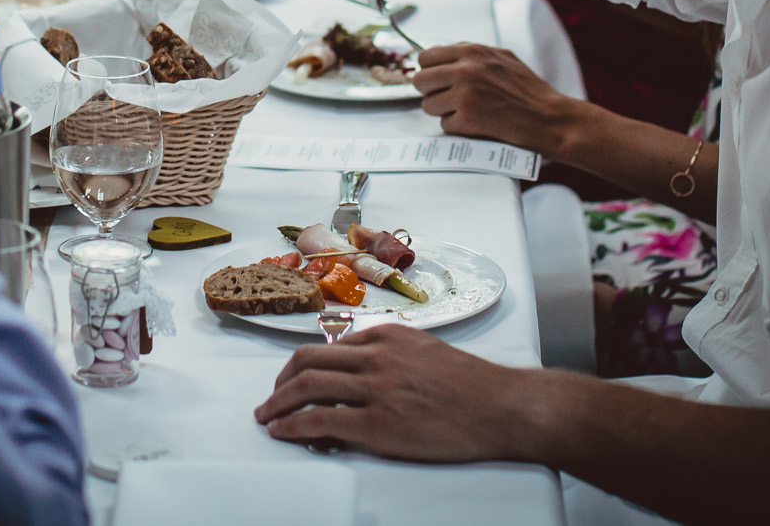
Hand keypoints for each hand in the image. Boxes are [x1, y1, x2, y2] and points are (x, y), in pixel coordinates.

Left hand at [255, 325, 547, 462]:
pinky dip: (292, 425)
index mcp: (387, 337)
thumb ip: (393, 352)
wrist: (502, 407)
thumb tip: (364, 364)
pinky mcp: (377, 423)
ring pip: (306, 386)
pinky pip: (320, 420)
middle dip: (281, 379)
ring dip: (277, 402)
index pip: (330, 346)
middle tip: (272, 397)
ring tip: (267, 416)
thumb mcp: (428, 350)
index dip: (304, 363)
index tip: (294, 377)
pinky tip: (282, 432)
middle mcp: (376, 357)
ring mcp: (375, 389)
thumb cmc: (474, 385)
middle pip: (308, 360)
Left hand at [412, 42, 594, 160]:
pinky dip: (457, 127)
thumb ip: (472, 53)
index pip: (426, 57)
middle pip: (420, 81)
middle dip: (431, 92)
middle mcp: (465, 70)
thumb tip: (444, 54)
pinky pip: (444, 124)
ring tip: (466, 112)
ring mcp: (464, 95)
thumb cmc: (529, 91)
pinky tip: (476, 124)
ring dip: (443, 111)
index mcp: (473, 51)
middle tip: (447, 98)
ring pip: (428, 105)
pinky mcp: (467, 119)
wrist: (549, 119)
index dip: (430, 71)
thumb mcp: (503, 58)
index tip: (436, 79)